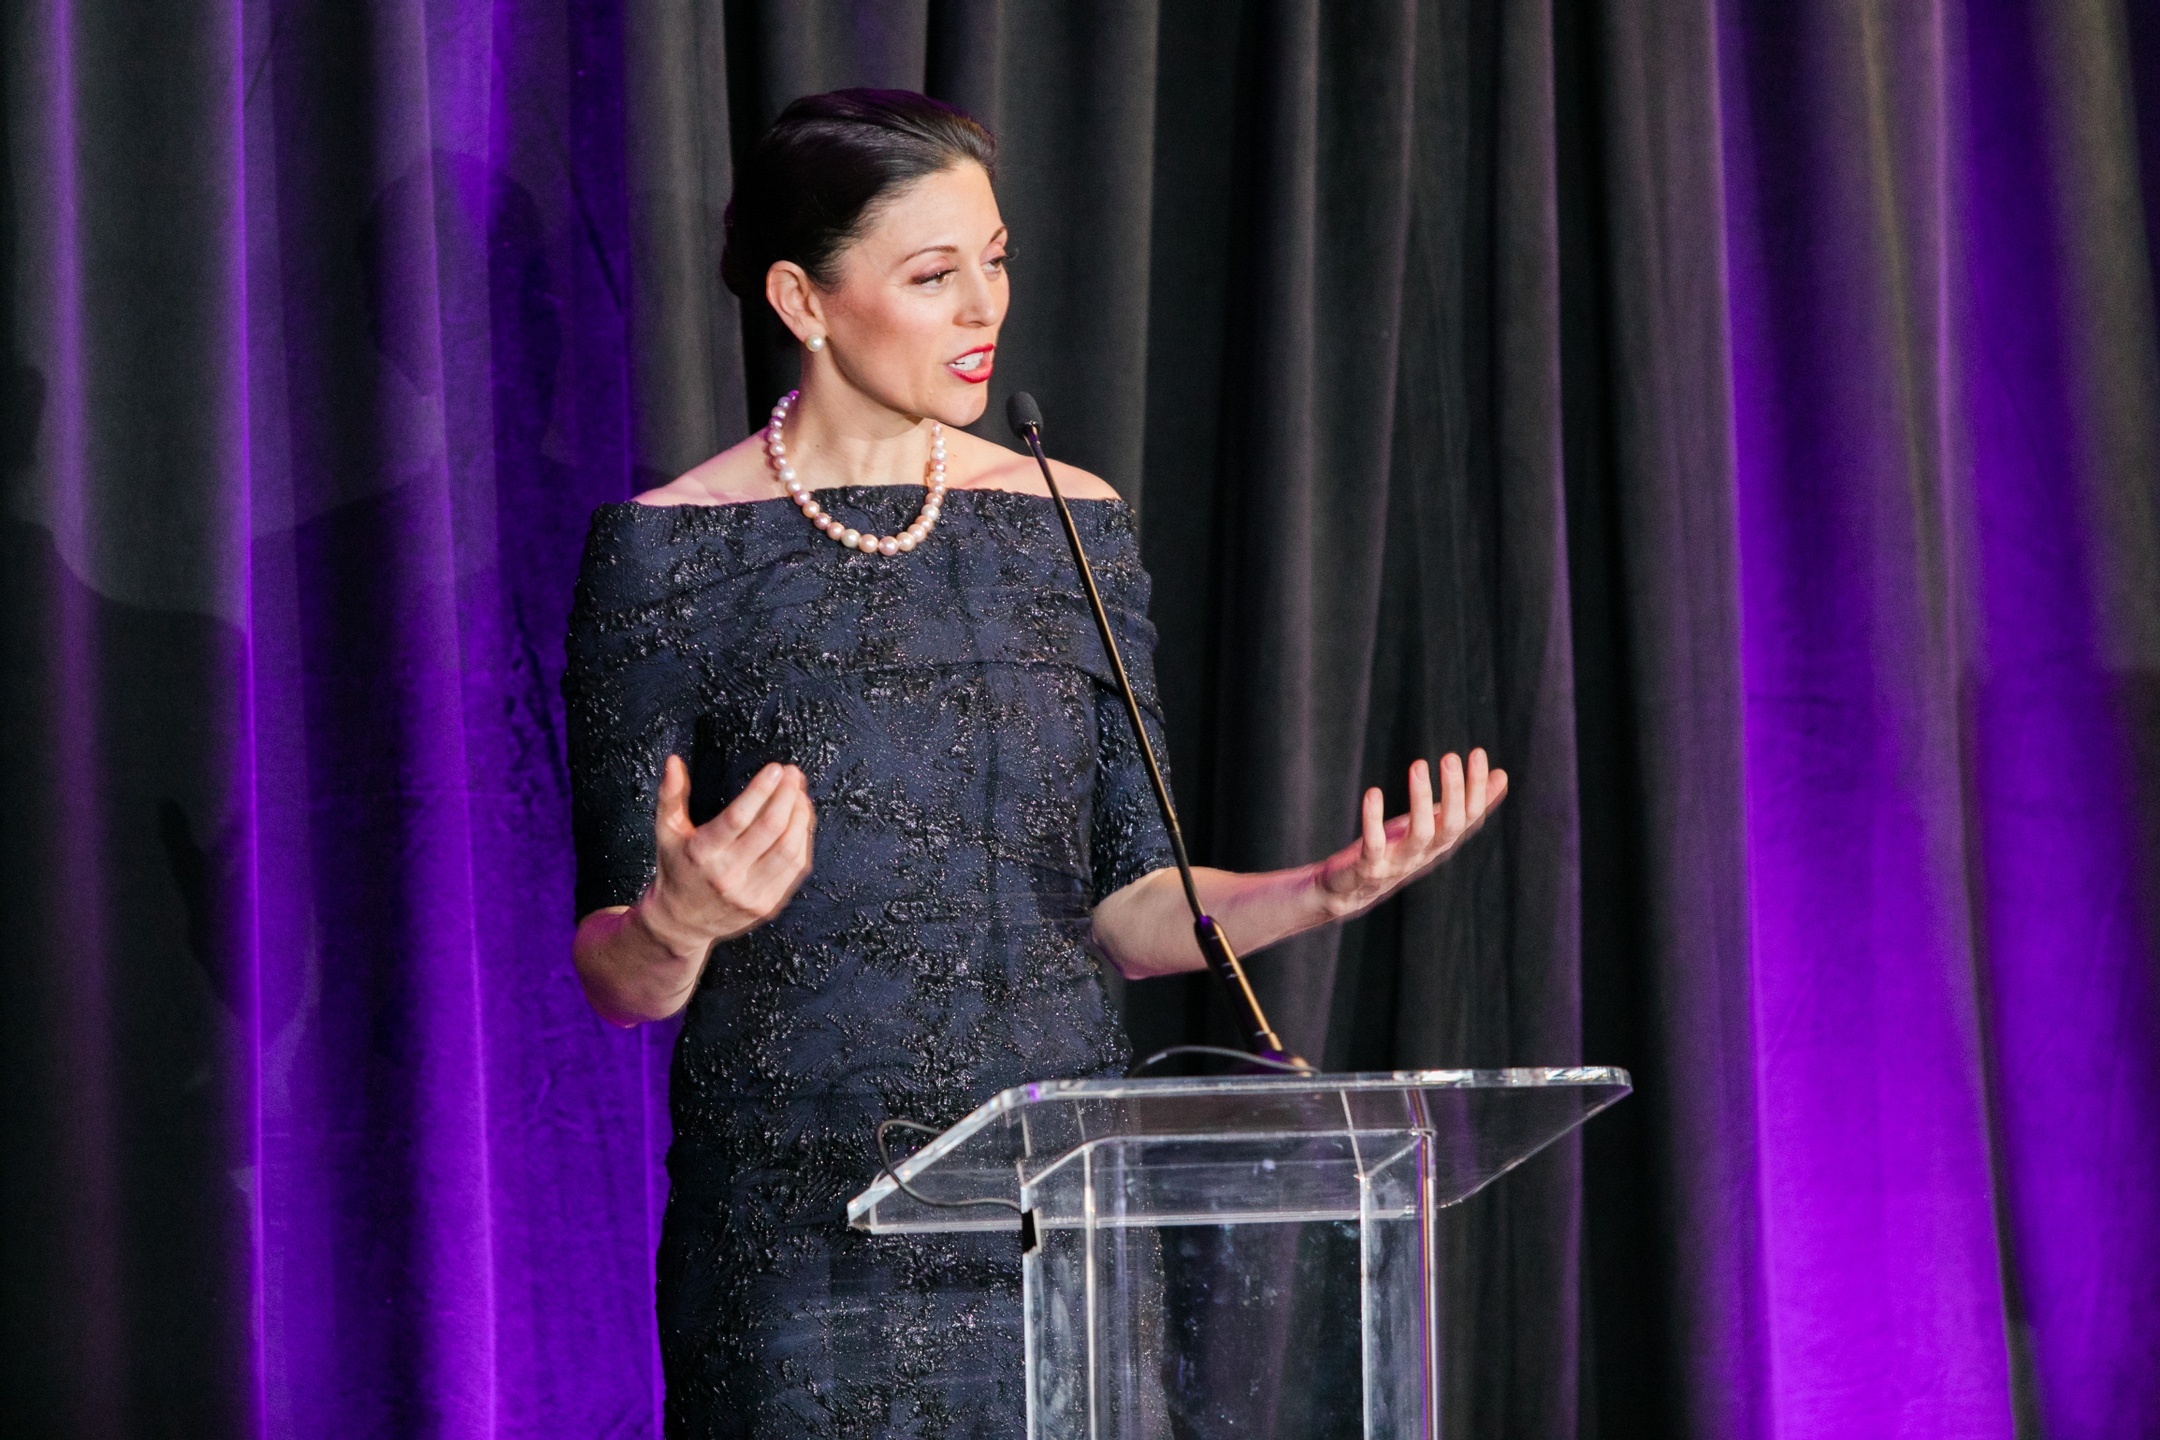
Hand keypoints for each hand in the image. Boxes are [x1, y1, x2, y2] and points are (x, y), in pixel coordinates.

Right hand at [636, 757, 815, 956]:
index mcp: (702, 854)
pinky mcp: (767, 905)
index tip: (775, 769)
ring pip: (789, 850)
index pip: (738, 818)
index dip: (760, 791)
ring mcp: (751, 894)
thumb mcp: (665, 832)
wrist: (681, 922)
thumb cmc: (676, 869)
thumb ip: (669, 796)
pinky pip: (795, 868)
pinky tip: (801, 820)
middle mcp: (728, 876)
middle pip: (769, 830)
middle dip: (786, 796)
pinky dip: (803, 840)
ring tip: (799, 793)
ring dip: (800, 816)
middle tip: (792, 774)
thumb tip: (674, 761)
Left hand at [1313, 750, 1507, 919]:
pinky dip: (1373, 820)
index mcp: (1442, 841)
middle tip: (1450, 757)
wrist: (1352, 891)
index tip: (1478, 753)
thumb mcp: (1433, 823)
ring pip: (1420, 835)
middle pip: (1450, 826)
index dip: (1477, 788)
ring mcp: (1399, 863)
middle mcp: (1426, 854)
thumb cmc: (1397, 848)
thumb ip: (1465, 804)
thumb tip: (1502, 775)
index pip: (1469, 815)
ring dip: (1421, 800)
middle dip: (1453, 792)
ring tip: (1418, 765)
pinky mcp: (1370, 868)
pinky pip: (1375, 844)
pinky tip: (1373, 793)